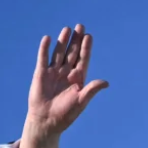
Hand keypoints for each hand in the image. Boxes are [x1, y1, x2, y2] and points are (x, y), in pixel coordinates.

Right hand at [20, 24, 108, 147]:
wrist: (46, 122)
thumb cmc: (65, 115)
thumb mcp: (81, 102)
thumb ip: (91, 90)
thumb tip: (106, 82)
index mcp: (78, 79)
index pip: (83, 59)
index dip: (86, 48)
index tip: (89, 36)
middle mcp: (66, 73)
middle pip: (72, 53)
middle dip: (76, 40)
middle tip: (80, 26)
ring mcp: (53, 73)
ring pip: (59, 53)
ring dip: (63, 41)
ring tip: (67, 29)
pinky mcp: (41, 74)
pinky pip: (43, 59)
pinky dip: (44, 49)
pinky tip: (48, 39)